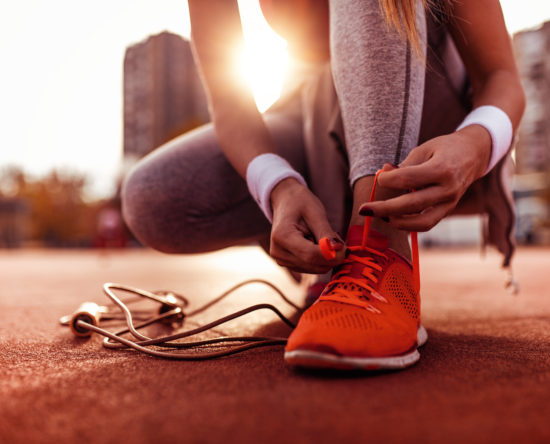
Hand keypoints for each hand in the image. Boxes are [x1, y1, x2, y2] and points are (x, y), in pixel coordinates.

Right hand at [269, 178, 345, 273]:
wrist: (286, 202)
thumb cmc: (300, 203)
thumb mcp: (315, 213)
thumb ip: (326, 233)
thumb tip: (339, 250)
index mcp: (282, 237)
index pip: (310, 255)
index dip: (331, 255)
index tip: (345, 247)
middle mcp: (278, 252)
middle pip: (313, 264)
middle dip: (331, 256)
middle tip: (337, 238)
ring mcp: (282, 260)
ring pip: (315, 268)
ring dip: (326, 257)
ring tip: (323, 237)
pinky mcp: (288, 264)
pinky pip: (312, 268)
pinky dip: (320, 259)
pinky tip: (317, 243)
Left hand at [359, 125, 491, 230]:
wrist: (474, 154)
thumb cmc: (444, 149)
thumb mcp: (425, 149)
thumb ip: (404, 164)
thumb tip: (382, 174)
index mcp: (442, 169)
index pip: (408, 179)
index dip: (388, 180)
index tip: (379, 178)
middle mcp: (448, 189)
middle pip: (411, 204)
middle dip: (384, 208)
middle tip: (364, 209)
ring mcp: (450, 203)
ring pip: (421, 222)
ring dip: (396, 221)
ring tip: (379, 216)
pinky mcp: (447, 211)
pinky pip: (427, 224)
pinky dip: (408, 225)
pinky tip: (393, 218)